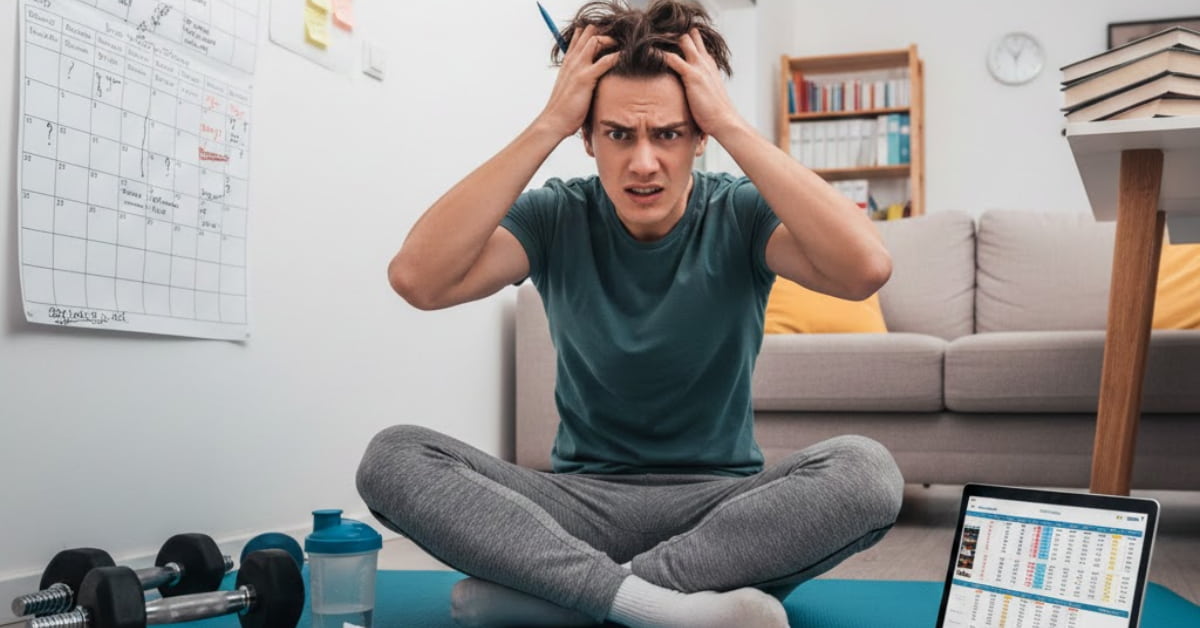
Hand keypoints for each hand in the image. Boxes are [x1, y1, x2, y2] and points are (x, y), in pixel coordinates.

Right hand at [537, 25, 619, 139]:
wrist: (554, 121)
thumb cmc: (564, 108)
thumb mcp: (570, 86)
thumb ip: (580, 77)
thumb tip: (593, 78)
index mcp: (569, 61)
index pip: (580, 35)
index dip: (596, 32)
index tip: (610, 38)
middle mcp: (573, 60)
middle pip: (589, 31)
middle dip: (606, 32)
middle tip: (620, 40)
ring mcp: (578, 67)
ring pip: (596, 40)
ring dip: (612, 41)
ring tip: (624, 47)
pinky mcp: (585, 78)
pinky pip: (605, 61)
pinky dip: (618, 56)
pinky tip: (626, 58)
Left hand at [663, 29, 743, 138]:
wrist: (723, 120)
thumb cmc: (715, 112)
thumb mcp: (707, 95)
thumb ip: (698, 88)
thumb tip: (688, 94)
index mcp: (709, 66)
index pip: (697, 45)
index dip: (684, 42)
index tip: (668, 43)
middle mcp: (705, 62)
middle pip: (691, 38)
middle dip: (675, 36)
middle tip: (658, 38)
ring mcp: (699, 67)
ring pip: (684, 41)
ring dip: (668, 39)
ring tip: (652, 39)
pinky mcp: (692, 75)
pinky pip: (673, 58)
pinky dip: (661, 54)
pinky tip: (649, 52)